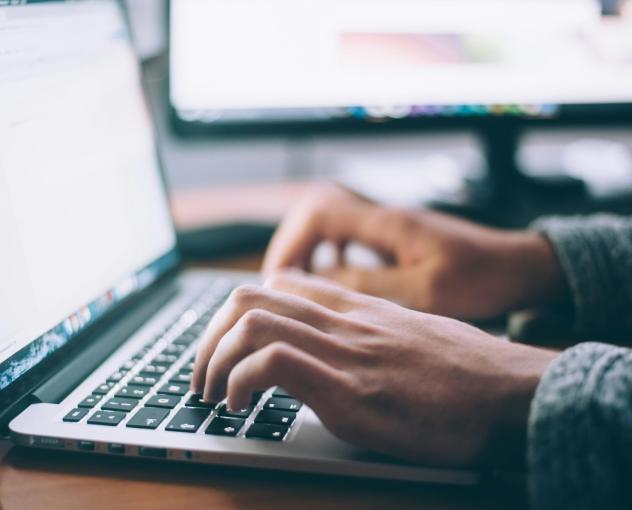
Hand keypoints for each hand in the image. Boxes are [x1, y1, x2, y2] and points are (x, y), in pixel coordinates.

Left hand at [192, 271, 557, 466]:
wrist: (512, 393)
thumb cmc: (467, 373)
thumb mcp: (410, 336)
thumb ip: (368, 334)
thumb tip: (338, 351)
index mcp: (355, 309)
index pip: (279, 284)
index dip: (238, 313)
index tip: (227, 346)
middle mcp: (343, 321)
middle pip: (249, 296)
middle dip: (209, 336)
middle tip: (202, 375)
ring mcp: (344, 351)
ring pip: (250, 321)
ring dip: (213, 359)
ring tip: (212, 394)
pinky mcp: (349, 390)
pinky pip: (272, 363)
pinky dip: (240, 382)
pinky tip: (240, 407)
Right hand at [263, 183, 566, 319]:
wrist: (519, 266)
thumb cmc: (482, 277)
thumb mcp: (426, 291)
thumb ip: (371, 284)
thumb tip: (320, 283)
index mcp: (388, 223)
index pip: (318, 213)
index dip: (290, 243)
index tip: (280, 279)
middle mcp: (383, 217)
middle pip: (315, 212)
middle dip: (291, 246)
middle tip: (281, 283)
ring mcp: (389, 225)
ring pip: (329, 223)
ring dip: (308, 249)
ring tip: (299, 283)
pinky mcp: (395, 238)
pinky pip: (348, 236)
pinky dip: (330, 254)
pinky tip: (333, 278)